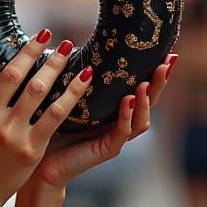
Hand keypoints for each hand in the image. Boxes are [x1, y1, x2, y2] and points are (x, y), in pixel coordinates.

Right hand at [0, 31, 94, 206]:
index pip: (9, 75)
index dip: (26, 53)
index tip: (41, 36)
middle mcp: (1, 122)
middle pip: (31, 84)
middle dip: (51, 61)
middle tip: (66, 43)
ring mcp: (18, 138)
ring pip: (47, 101)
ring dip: (67, 80)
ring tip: (84, 65)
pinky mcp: (32, 152)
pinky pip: (54, 123)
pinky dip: (70, 104)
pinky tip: (82, 92)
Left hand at [29, 53, 175, 190]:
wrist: (39, 163)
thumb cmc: (50, 127)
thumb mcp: (66, 97)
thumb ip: (76, 78)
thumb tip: (71, 43)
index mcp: (113, 110)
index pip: (139, 88)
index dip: (153, 72)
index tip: (166, 51)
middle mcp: (119, 123)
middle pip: (148, 102)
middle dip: (159, 82)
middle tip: (168, 61)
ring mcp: (114, 138)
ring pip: (141, 119)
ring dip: (145, 100)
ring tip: (147, 82)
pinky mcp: (105, 150)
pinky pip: (121, 133)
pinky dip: (126, 116)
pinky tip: (127, 100)